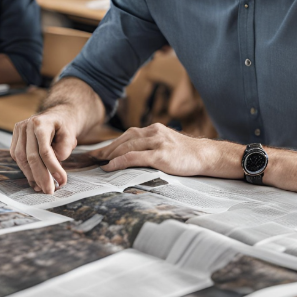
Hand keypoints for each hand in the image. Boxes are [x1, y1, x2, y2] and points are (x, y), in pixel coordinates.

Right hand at [10, 105, 82, 193]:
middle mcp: (26, 125)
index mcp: (41, 122)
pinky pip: (18, 158)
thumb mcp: (70, 135)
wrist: (56, 116)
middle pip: (31, 157)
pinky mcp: (15, 139)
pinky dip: (26, 170)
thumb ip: (63, 150)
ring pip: (22, 159)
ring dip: (32, 176)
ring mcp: (18, 132)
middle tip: (50, 191)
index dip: (53, 168)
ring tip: (42, 188)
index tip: (61, 181)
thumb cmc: (64, 126)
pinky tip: (35, 180)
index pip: (44, 150)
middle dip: (41, 176)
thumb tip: (52, 168)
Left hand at [90, 123, 240, 177]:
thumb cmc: (186, 154)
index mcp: (154, 129)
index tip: (96, 152)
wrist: (205, 156)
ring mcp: (157, 142)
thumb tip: (131, 157)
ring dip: (109, 155)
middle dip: (105, 149)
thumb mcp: (166, 145)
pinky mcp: (161, 155)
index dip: (110, 144)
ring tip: (97, 164)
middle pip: (123, 139)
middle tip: (90, 158)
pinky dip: (120, 161)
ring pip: (127, 146)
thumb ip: (150, 146)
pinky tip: (110, 167)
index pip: (127, 135)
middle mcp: (153, 132)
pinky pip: (135, 157)